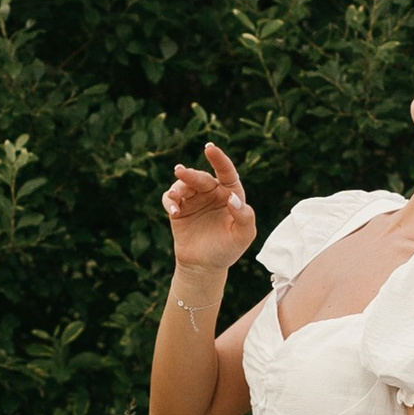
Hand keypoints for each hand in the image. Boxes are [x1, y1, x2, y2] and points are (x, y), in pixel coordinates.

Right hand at [161, 142, 255, 274]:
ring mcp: (194, 199)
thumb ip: (244, 216)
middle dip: (190, 174)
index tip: (209, 149)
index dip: (219, 159)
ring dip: (178, 187)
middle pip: (201, 178)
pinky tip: (173, 210)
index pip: (226, 172)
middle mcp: (212, 192)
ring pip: (184, 184)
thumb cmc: (227, 249)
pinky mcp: (178, 208)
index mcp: (231, 194)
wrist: (204, 266)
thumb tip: (232, 199)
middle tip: (180, 171)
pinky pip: (170, 198)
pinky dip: (169, 201)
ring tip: (174, 197)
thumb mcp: (243, 236)